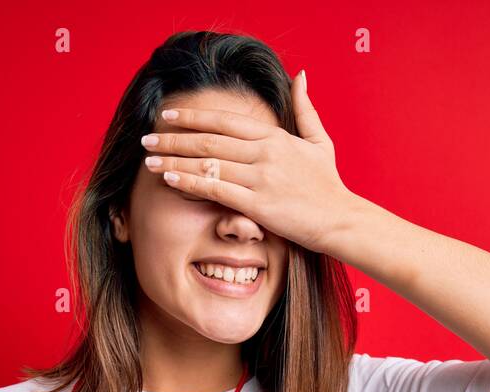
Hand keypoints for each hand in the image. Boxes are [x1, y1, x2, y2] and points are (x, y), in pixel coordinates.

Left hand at [141, 70, 356, 254]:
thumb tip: (301, 75)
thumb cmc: (328, 185)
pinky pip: (216, 189)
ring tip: (149, 159)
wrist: (342, 219)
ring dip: (174, 159)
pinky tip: (169, 178)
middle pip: (209, 139)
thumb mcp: (319, 141)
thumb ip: (305, 108)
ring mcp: (261, 178)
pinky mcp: (258, 204)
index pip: (225, 121)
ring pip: (208, 162)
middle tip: (147, 138)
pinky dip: (190, 182)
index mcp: (274, 137)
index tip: (169, 115)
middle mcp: (264, 153)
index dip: (194, 116)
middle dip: (174, 138)